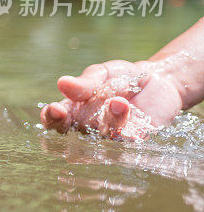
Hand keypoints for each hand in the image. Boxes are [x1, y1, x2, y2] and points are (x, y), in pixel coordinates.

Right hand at [40, 60, 184, 139]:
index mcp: (74, 110)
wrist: (159, 79)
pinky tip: (124, 106)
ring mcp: (111, 135)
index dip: (51, 118)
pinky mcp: (135, 138)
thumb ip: (84, 83)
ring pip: (102, 135)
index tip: (56, 109)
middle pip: (78, 127)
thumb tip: (62, 83)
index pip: (55, 121)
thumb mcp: (101, 73)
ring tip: (119, 97)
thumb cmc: (123, 76)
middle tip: (98, 92)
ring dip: (108, 117)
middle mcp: (89, 127)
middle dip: (86, 109)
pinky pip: (125, 138)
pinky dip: (123, 122)